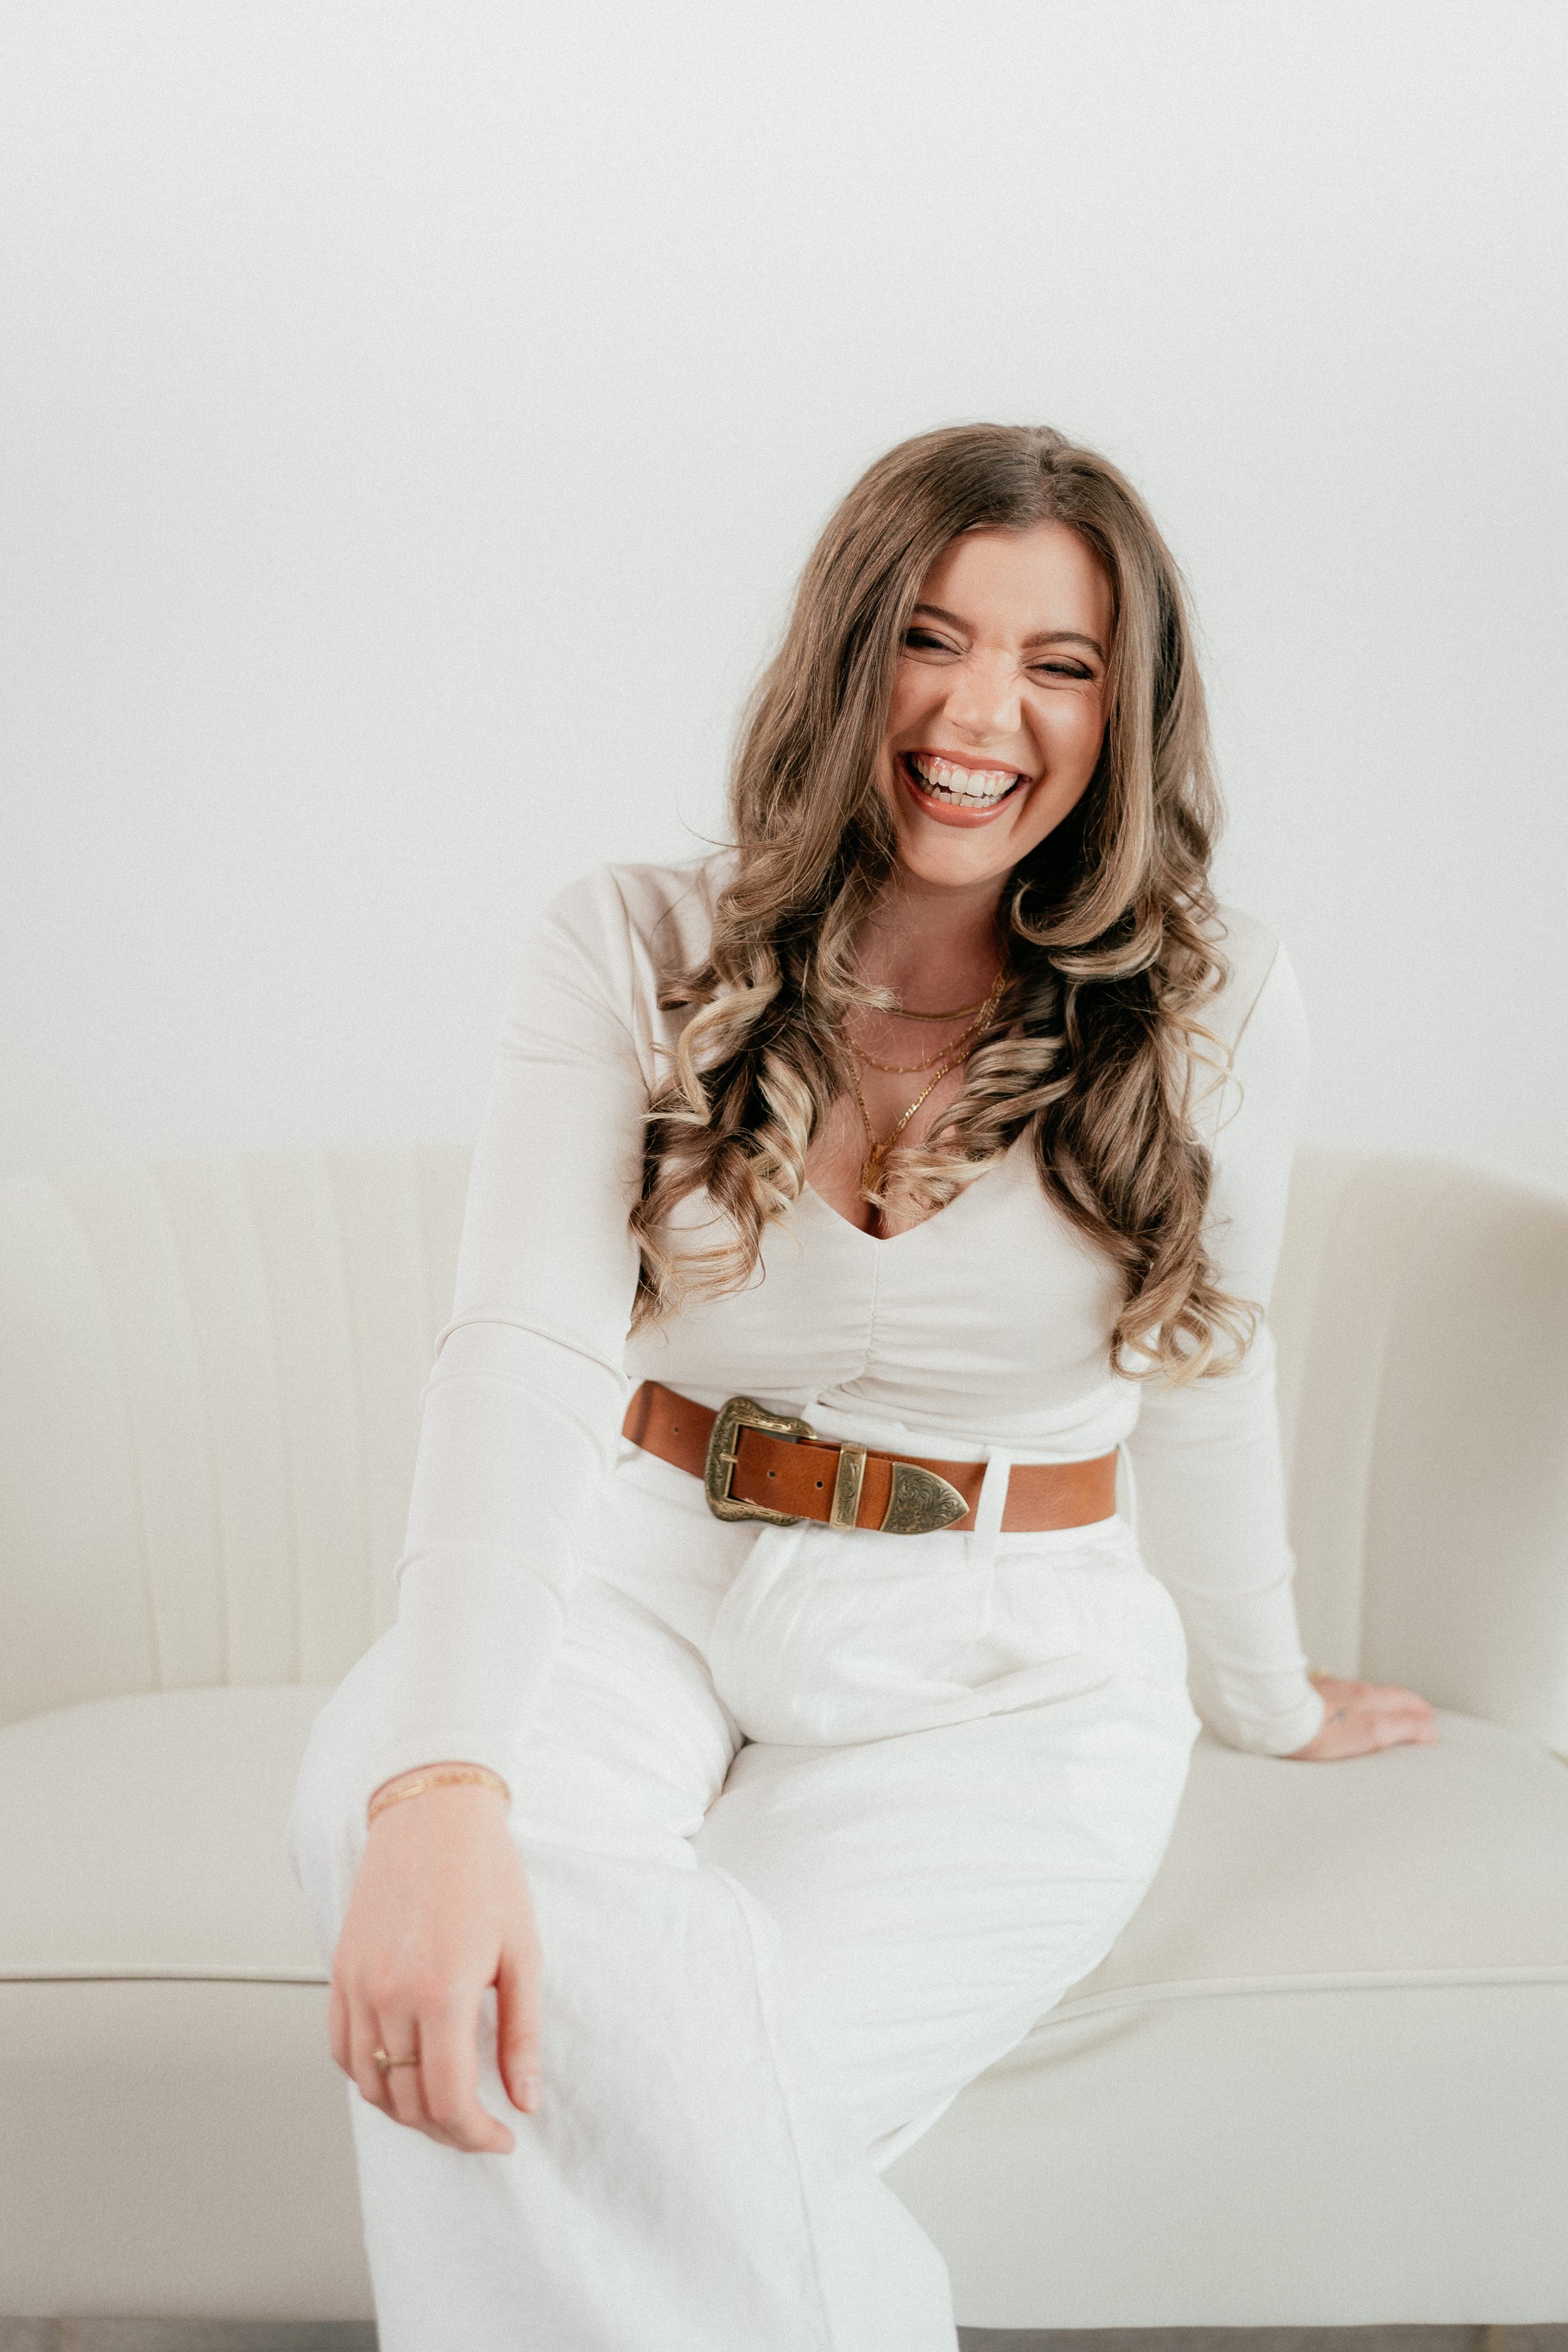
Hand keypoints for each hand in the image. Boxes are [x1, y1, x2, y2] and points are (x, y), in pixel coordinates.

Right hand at [329, 1774, 540, 2153]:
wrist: (432, 1814)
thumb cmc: (484, 1874)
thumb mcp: (522, 1953)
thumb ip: (521, 2034)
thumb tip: (526, 2100)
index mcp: (441, 1992)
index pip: (448, 2099)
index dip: (476, 2135)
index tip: (503, 2139)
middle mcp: (388, 1995)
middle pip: (407, 2101)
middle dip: (447, 2130)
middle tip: (481, 2128)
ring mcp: (357, 1985)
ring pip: (369, 2083)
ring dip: (405, 2110)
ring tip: (444, 2108)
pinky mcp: (339, 1972)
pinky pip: (342, 2049)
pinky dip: (369, 2075)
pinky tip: (401, 2073)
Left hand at [1289, 1674, 1437, 1760]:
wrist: (1277, 1718)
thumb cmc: (1320, 1729)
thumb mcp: (1372, 1732)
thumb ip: (1403, 1728)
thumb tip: (1428, 1729)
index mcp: (1368, 1697)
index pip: (1403, 1698)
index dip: (1418, 1709)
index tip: (1427, 1717)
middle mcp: (1349, 1689)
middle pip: (1383, 1693)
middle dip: (1401, 1703)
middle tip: (1413, 1713)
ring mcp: (1328, 1691)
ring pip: (1360, 1692)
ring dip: (1377, 1701)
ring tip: (1382, 1712)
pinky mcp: (1308, 1696)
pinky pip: (1337, 1696)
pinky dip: (1350, 1703)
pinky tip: (1342, 1710)